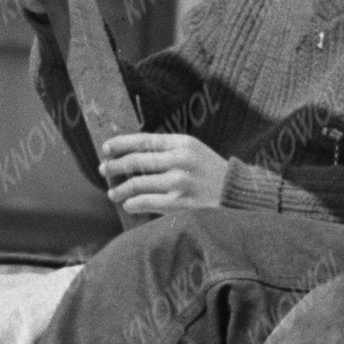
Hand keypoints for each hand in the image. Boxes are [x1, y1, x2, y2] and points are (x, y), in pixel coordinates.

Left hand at [95, 130, 232, 219]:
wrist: (239, 195)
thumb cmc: (213, 174)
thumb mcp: (195, 152)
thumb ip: (169, 150)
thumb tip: (133, 155)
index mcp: (183, 142)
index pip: (143, 140)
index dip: (121, 143)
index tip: (106, 148)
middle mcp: (180, 159)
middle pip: (136, 160)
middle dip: (115, 165)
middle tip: (104, 170)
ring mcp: (180, 182)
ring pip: (138, 183)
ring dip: (120, 189)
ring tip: (113, 193)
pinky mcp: (180, 203)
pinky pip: (147, 202)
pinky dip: (133, 203)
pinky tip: (128, 204)